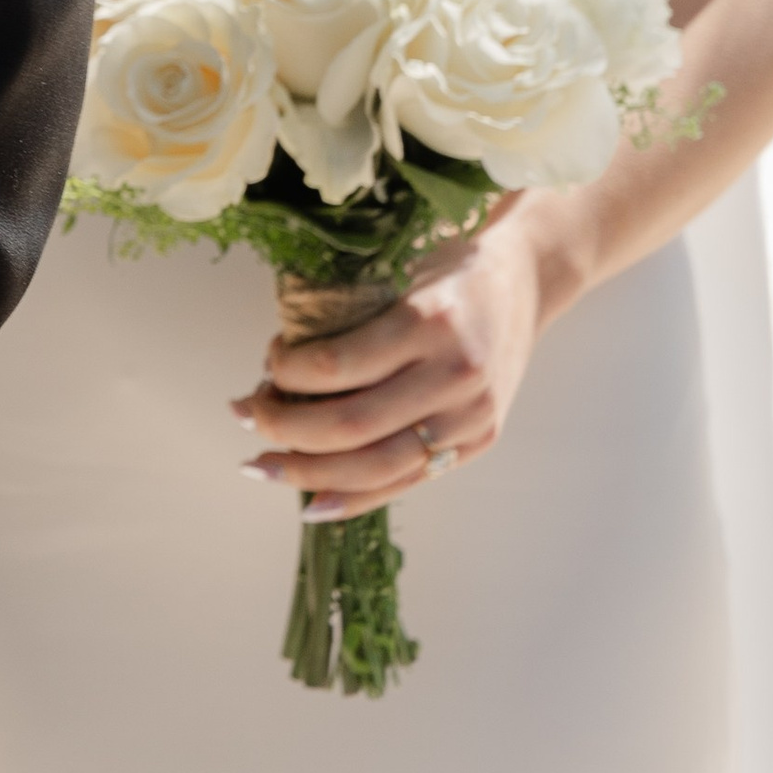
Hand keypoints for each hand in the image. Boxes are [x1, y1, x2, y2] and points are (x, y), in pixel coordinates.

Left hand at [230, 208, 554, 519]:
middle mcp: (453, 374)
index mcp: (428, 320)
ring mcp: (470, 416)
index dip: (286, 372)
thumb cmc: (448, 268)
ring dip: (308, 473)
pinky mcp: (477, 442)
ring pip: (376, 466)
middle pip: (351, 425)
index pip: (337, 365)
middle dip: (284, 427)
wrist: (527, 281)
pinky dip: (355, 499)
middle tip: (246, 414)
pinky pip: (408, 482)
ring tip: (261, 464)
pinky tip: (312, 504)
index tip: (268, 361)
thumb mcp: (398, 268)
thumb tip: (275, 363)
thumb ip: (348, 311)